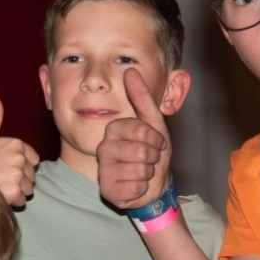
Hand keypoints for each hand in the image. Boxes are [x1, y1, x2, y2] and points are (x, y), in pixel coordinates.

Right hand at [0, 92, 37, 206]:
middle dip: (19, 179)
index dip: (20, 165)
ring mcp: (17, 174)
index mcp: (17, 143)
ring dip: (17, 190)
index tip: (5, 166)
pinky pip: (22, 199)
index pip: (33, 160)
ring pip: (28, 188)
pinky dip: (12, 201)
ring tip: (0, 185)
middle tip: (0, 177)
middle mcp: (19, 157)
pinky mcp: (14, 191)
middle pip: (31, 175)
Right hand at [96, 69, 170, 210]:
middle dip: (153, 157)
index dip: (156, 139)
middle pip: (141, 151)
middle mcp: (104, 148)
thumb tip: (130, 70)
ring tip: (143, 172)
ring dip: (149, 173)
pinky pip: (135, 188)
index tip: (156, 143)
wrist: (152, 185)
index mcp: (114, 129)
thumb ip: (142, 97)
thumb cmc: (152, 152)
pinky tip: (137, 186)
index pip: (140, 129)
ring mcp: (104, 170)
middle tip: (149, 159)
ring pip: (139, 170)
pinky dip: (142, 189)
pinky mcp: (107, 190)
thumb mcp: (153, 123)